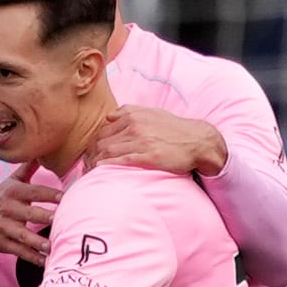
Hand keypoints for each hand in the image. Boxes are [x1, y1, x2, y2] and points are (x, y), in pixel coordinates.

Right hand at [0, 171, 58, 265]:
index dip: (49, 194)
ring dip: (37, 241)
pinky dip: (32, 257)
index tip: (65, 197)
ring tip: (51, 246)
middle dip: (45, 216)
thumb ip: (27, 169)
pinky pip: (19, 251)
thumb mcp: (11, 183)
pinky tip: (46, 261)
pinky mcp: (3, 243)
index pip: (33, 192)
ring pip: (22, 234)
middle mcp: (7, 209)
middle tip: (61, 221)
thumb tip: (39, 151)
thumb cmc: (1, 201)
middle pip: (29, 213)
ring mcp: (4, 227)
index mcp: (13, 192)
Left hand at [88, 106, 228, 177]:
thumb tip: (109, 116)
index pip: (102, 130)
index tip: (90, 157)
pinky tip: (101, 171)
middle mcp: (133, 125)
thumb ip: (129, 112)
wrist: (199, 141)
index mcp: (132, 115)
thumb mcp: (152, 113)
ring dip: (95, 164)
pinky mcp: (149, 155)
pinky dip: (108, 166)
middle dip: (90, 156)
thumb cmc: (175, 129)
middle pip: (101, 141)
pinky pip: (121, 160)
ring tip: (91, 174)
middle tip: (86, 168)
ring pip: (107, 151)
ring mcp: (141, 140)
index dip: (92, 145)